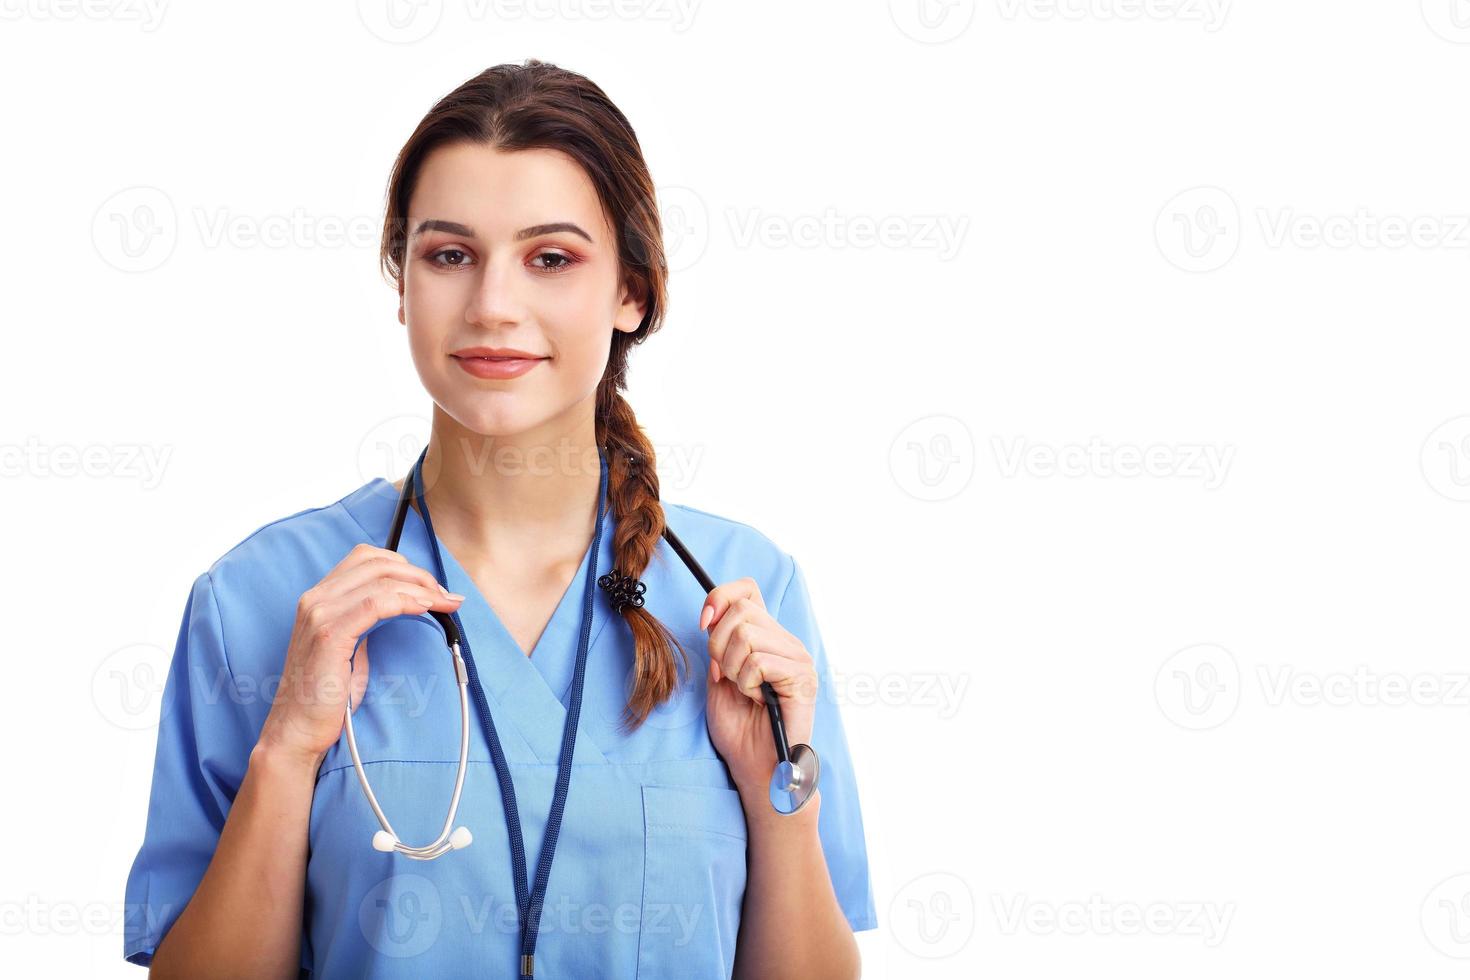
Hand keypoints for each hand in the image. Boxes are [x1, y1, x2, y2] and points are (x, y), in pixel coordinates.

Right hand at [257, 543, 463, 766]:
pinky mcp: (329, 635)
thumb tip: (409, 602)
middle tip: (445, 596)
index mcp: (320, 596)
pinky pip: (376, 603)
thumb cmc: (328, 692)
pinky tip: (425, 609)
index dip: (404, 565)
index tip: (431, 586)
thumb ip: (368, 618)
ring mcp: (319, 614)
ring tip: (445, 603)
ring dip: (421, 588)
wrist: (299, 728)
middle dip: (419, 575)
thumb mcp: (350, 644)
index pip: (366, 557)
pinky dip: (406, 601)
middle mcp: (315, 598)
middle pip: (377, 562)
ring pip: (381, 580)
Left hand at [701, 577, 818, 796]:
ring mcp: (797, 657)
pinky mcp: (802, 677)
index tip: (703, 623)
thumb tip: (711, 617)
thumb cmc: (739, 728)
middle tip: (728, 677)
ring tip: (746, 692)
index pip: (747, 589)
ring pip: (746, 636)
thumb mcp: (718, 678)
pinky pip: (759, 662)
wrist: (756, 767)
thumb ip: (717, 645)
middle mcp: (786, 640)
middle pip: (741, 611)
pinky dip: (747, 684)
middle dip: (719, 645)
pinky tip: (758, 700)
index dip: (720, 597)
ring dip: (733, 670)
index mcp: (767, 636)